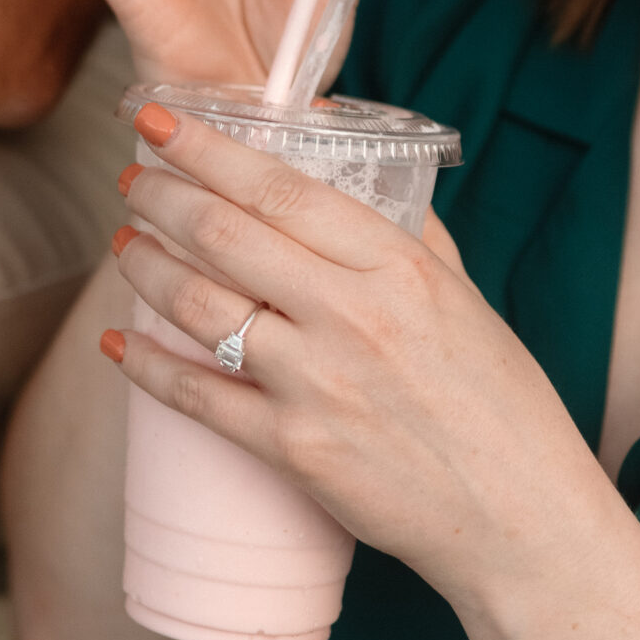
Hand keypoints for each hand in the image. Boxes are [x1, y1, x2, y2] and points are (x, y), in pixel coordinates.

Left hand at [105, 105, 611, 615]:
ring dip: (145, 267)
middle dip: (161, 197)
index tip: (156, 120)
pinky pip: (196, 397)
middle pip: (225, 235)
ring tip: (125, 245)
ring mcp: (318, 384)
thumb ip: (408, 234)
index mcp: (398, 267)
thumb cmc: (500, 404)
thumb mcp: (464, 297)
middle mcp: (354, 316)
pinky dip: (145, 366)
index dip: (206, 149)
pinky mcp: (295, 450)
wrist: (522, 519)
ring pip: (198, 305)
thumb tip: (359, 173)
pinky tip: (118, 344)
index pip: (281, 189)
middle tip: (132, 180)